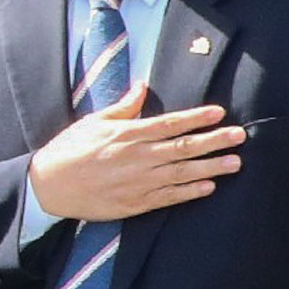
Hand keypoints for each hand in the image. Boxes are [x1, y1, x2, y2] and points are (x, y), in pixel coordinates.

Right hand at [26, 87, 241, 224]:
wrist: (49, 186)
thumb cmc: (69, 150)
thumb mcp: (93, 122)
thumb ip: (123, 107)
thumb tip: (142, 85)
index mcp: (126, 134)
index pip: (169, 124)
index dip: (195, 118)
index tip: (219, 113)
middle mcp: (136, 157)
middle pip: (182, 147)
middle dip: (213, 141)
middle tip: (240, 136)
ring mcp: (137, 182)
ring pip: (181, 173)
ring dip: (210, 167)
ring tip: (235, 163)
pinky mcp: (134, 203)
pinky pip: (168, 197)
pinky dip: (189, 192)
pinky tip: (208, 187)